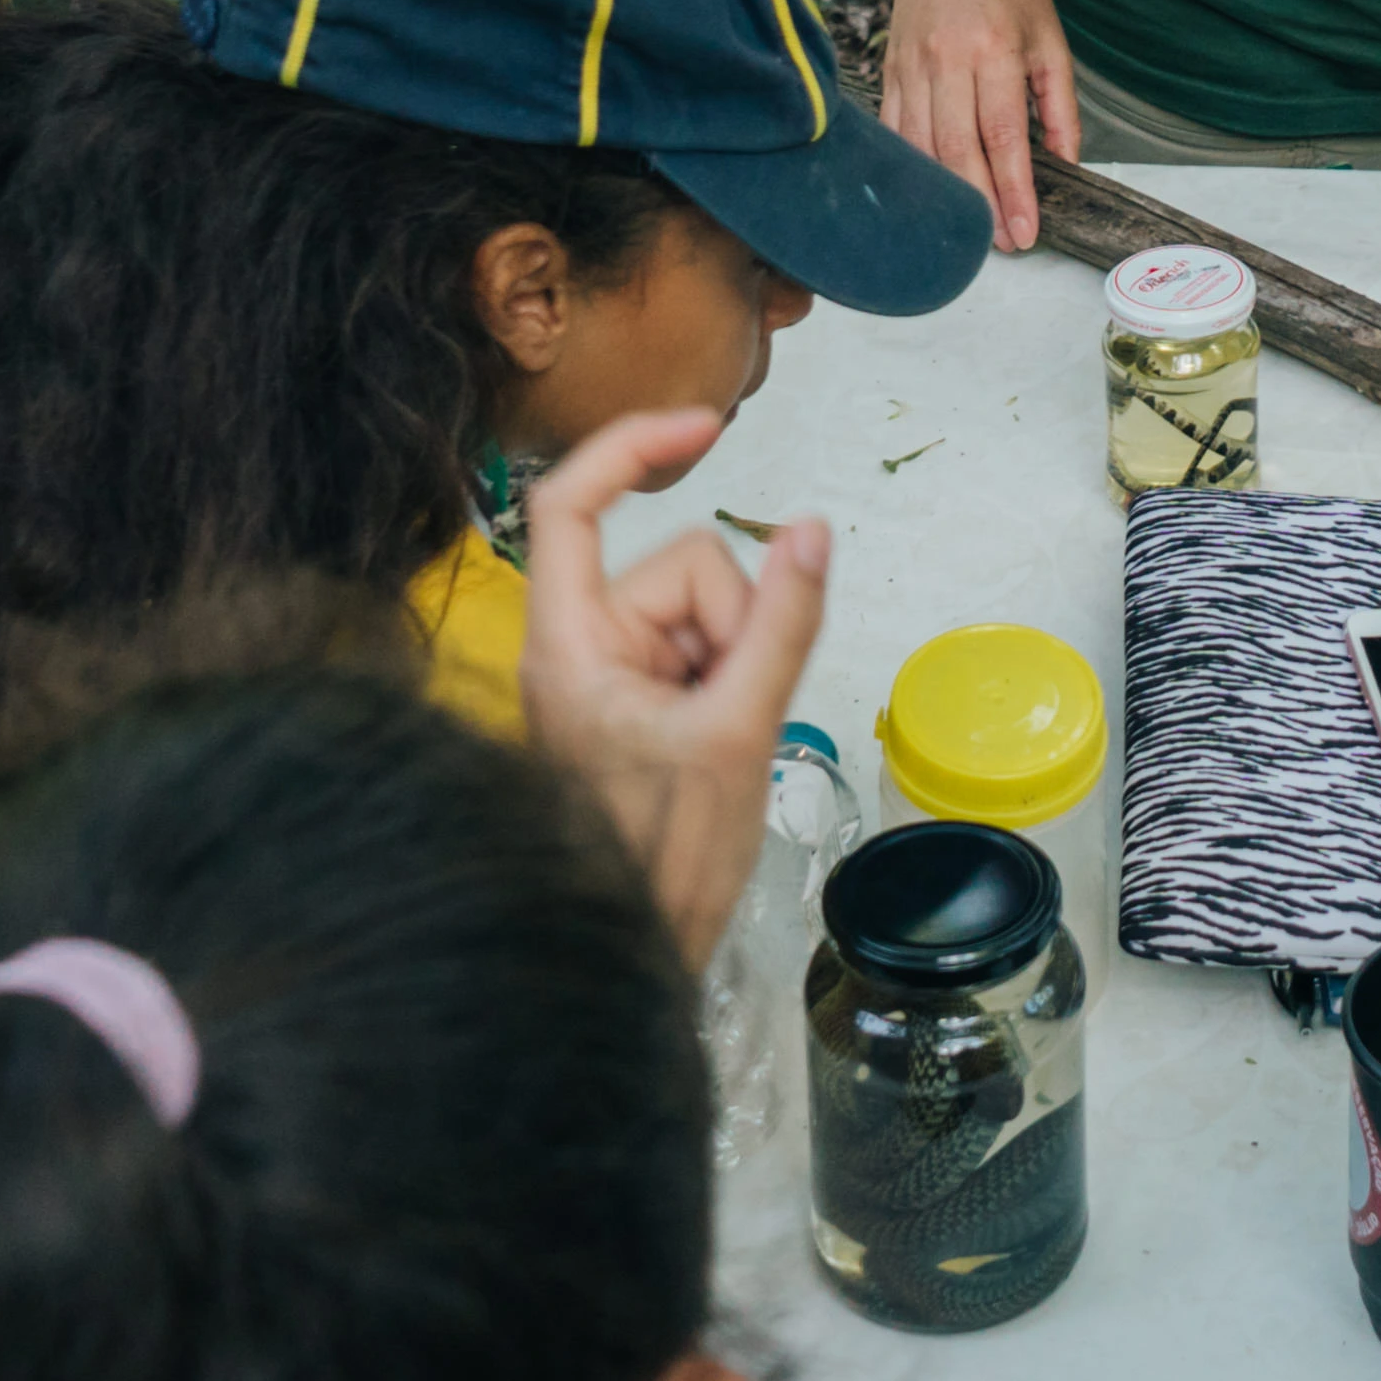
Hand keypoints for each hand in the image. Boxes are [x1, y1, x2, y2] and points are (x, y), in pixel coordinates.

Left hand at [515, 406, 831, 964]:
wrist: (637, 954)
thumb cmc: (662, 860)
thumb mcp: (738, 732)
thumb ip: (782, 623)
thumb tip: (811, 529)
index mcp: (569, 643)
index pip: (571, 502)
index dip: (633, 445)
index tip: (707, 426)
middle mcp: (578, 647)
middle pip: (678, 564)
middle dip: (729, 621)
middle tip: (728, 708)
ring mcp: (609, 676)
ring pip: (705, 609)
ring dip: (733, 660)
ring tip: (720, 738)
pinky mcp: (636, 703)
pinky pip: (704, 649)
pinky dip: (728, 682)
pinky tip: (721, 741)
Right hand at [877, 0, 1080, 252]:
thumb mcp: (1050, 40)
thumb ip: (1060, 107)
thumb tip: (1068, 163)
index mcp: (993, 51)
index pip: (1003, 138)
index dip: (1014, 192)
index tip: (1025, 232)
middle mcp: (946, 61)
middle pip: (958, 151)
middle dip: (981, 205)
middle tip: (1001, 243)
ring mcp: (910, 67)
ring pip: (920, 147)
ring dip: (944, 195)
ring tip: (969, 229)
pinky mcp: (888, 71)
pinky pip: (893, 131)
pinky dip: (909, 168)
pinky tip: (926, 195)